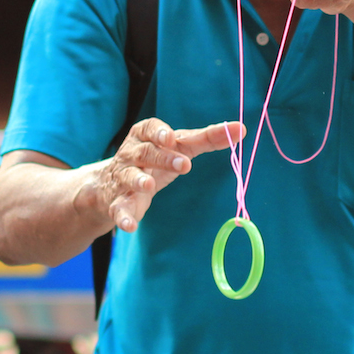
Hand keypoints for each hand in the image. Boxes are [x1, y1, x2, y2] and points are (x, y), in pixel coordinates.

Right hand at [100, 118, 243, 232]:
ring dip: (139, 181)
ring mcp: (123, 178)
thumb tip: (240, 129)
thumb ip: (207, 138)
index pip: (150, 128)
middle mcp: (131, 154)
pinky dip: (123, 217)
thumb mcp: (179, 146)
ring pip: (129, 177)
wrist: (113, 184)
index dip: (160, 132)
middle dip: (162, 157)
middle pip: (145, 152)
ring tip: (149, 185)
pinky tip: (131, 226)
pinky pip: (118, 209)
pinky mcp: (118, 202)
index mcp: (145, 136)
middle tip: (184, 165)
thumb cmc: (156, 158)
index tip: (171, 137)